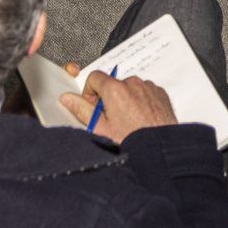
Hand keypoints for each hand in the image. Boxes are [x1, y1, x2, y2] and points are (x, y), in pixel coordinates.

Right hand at [62, 70, 178, 143]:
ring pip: (129, 88)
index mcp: (115, 89)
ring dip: (125, 100)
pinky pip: (145, 92)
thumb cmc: (132, 141)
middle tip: (111, 121)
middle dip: (108, 98)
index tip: (94, 106)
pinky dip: (141, 102)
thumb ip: (82, 110)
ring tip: (128, 123)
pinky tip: (141, 120)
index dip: (90, 92)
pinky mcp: (160, 94)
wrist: (160, 150)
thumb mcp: (99, 129)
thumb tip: (67, 99)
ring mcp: (148, 88)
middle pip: (112, 84)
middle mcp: (133, 84)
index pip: (94, 77)